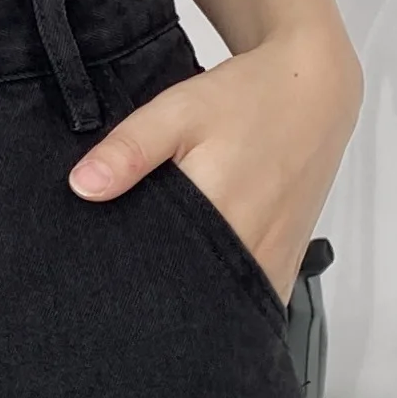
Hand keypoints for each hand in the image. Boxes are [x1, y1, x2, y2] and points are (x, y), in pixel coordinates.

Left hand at [65, 20, 361, 301]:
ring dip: (190, 299)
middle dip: (154, 293)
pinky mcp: (286, 266)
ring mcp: (273, 262)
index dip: (125, 274)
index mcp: (219, 211)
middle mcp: (251, 246)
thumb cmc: (249, 99)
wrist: (314, 92)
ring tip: (163, 275)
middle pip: (189, 296)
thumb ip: (130, 150)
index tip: (102, 271)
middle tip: (129, 273)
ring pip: (220, 305)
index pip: (156, 268)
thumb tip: (82, 186)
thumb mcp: (178, 111)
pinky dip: (222, 297)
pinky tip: (200, 279)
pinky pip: (250, 301)